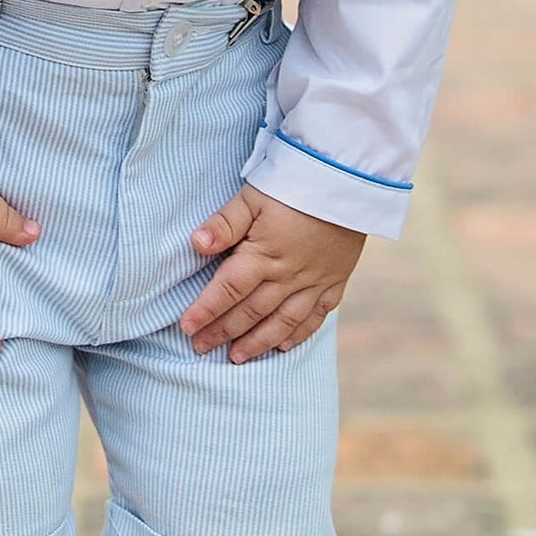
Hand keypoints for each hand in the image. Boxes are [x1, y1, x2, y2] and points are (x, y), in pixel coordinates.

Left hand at [179, 185, 363, 362]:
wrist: (349, 179)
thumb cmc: (295, 182)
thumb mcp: (253, 195)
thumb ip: (225, 223)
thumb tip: (196, 244)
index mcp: (263, 255)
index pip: (227, 290)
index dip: (205, 311)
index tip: (186, 328)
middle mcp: (287, 275)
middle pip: (250, 311)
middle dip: (223, 332)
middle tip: (200, 347)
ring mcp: (314, 281)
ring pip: (282, 321)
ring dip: (257, 341)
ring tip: (236, 357)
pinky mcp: (335, 279)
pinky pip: (316, 315)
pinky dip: (299, 333)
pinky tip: (284, 345)